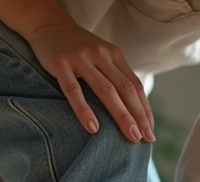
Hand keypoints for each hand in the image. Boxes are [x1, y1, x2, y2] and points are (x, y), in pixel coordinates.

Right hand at [26, 22, 154, 142]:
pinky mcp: (60, 64)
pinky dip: (84, 110)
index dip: (144, 109)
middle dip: (138, 115)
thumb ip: (113, 76)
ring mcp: (81, 59)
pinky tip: (93, 127)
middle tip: (145, 138)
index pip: (134, 85)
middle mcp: (101, 55)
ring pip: (105, 90)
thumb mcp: (100, 57)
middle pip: (125, 89)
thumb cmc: (77, 49)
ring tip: (130, 135)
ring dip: (121, 115)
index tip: (150, 130)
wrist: (49, 26)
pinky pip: (74, 91)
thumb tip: (130, 109)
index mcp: (114, 55)